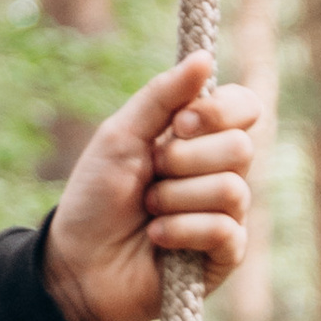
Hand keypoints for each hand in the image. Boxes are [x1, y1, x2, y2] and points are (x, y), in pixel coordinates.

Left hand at [43, 55, 258, 320]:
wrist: (76, 265)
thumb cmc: (95, 199)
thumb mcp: (120, 136)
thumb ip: (161, 96)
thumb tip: (204, 55)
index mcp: (200, 138)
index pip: (244, 107)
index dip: (220, 111)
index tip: (180, 124)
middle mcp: (219, 172)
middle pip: (241, 147)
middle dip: (185, 160)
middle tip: (151, 175)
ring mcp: (225, 214)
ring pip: (232, 189)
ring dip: (177, 198)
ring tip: (148, 210)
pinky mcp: (223, 256)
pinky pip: (224, 230)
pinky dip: (182, 229)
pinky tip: (156, 238)